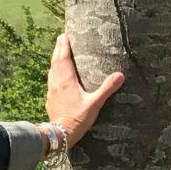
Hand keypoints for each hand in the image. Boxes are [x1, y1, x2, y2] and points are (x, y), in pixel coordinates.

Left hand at [46, 31, 123, 147]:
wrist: (61, 134)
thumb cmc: (78, 119)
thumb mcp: (95, 103)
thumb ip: (107, 88)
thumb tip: (120, 75)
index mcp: (66, 81)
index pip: (63, 59)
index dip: (63, 46)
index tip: (64, 35)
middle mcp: (57, 84)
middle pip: (55, 62)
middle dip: (58, 49)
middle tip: (61, 38)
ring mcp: (52, 91)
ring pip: (52, 71)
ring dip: (55, 60)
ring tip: (58, 53)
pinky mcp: (50, 99)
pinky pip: (51, 81)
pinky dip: (53, 73)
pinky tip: (56, 76)